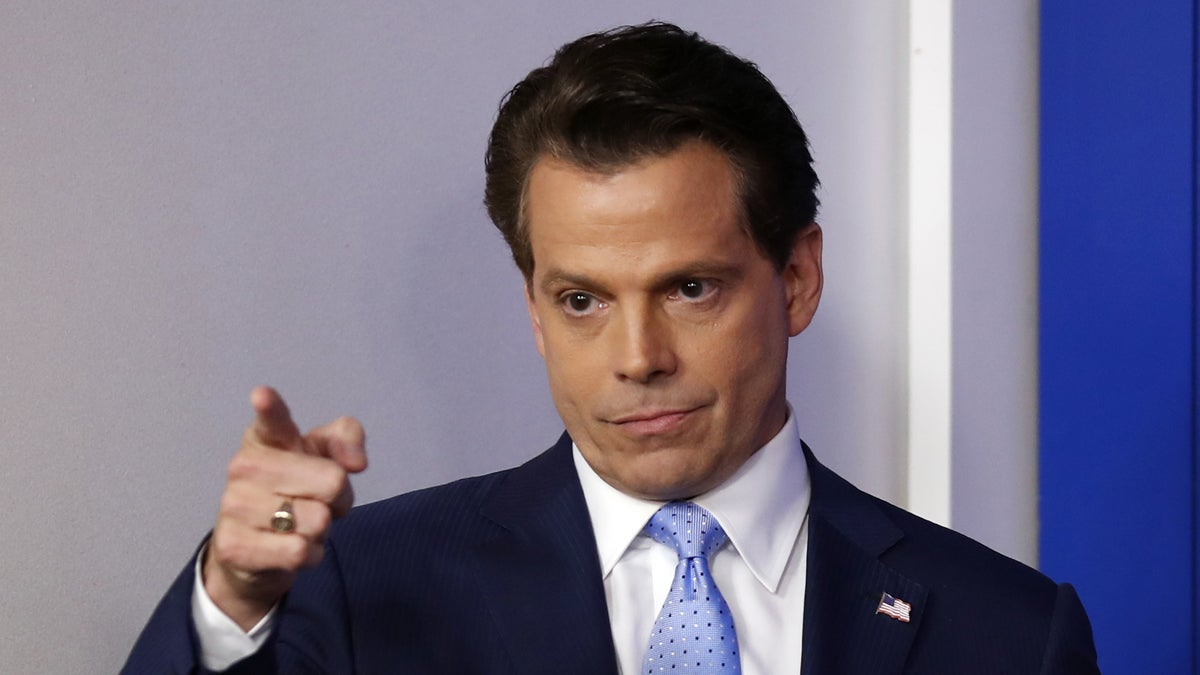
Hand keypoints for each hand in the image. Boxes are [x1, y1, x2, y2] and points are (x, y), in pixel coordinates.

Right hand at [203, 386, 366, 629]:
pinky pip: (300, 552)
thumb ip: (347, 440)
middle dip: (339, 498)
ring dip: (322, 530)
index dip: (270, 408)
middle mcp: (244, 466)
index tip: (262, 396)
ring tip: (300, 525)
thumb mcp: (325, 456)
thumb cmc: (297, 489)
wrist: (257, 548)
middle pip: (332, 482)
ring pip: (319, 521)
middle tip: (318, 501)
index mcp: (265, 436)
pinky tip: (291, 548)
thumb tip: (356, 463)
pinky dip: (310, 554)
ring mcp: (233, 505)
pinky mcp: (233, 546)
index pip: (271, 419)